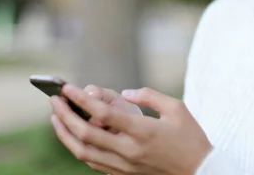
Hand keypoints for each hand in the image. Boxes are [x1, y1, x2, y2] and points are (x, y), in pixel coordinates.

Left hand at [50, 84, 211, 174]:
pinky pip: (93, 162)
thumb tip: (126, 93)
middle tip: (53, 100)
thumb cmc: (191, 137)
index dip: (81, 100)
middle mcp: (129, 151)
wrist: (200, 173)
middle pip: (85, 134)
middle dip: (65, 115)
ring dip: (65, 134)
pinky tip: (73, 136)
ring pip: (84, 152)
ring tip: (56, 117)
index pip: (102, 114)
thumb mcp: (176, 108)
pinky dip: (78, 148)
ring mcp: (124, 166)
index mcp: (142, 131)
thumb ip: (149, 96)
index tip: (68, 88)